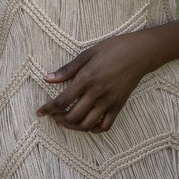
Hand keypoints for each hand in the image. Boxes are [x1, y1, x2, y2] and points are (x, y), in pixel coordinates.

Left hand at [36, 33, 155, 132]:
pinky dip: (93, 129)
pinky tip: (87, 124)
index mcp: (86, 79)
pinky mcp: (119, 106)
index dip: (47, 109)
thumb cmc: (112, 49)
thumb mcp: (86, 54)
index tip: (39, 112)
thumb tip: (47, 78)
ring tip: (66, 121)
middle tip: (53, 116)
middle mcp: (96, 93)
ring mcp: (108, 102)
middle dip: (58, 119)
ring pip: (87, 125)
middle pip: (72, 117)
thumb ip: (67, 69)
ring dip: (73, 126)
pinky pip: (105, 126)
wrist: (139, 53)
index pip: (61, 101)